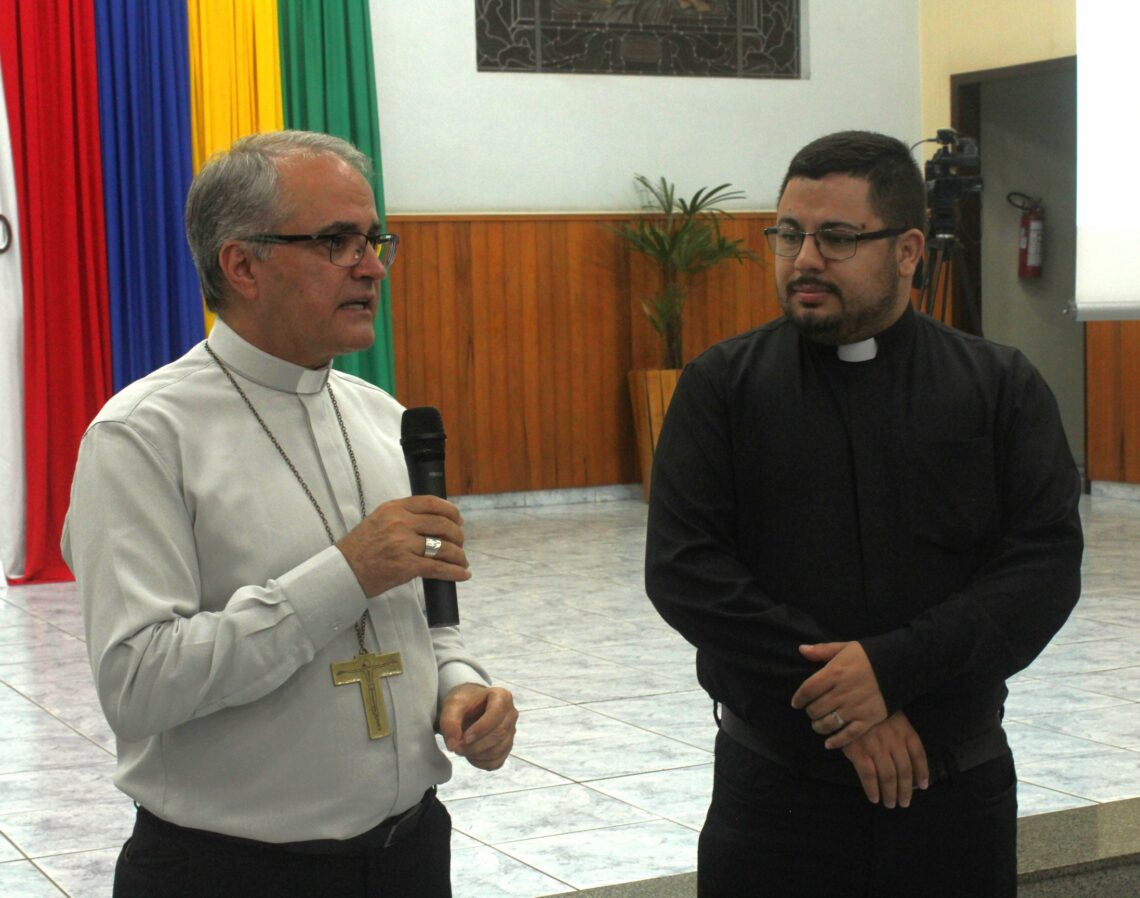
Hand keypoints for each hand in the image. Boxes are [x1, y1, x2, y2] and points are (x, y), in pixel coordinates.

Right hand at [337, 496, 470, 597]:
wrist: (343, 572)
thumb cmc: (362, 548)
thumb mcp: (379, 520)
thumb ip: (403, 516)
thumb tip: (436, 521)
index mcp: (394, 508)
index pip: (431, 502)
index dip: (450, 511)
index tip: (458, 520)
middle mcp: (400, 523)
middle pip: (442, 524)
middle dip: (458, 535)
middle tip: (460, 544)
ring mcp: (403, 544)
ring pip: (444, 547)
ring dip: (459, 555)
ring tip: (461, 561)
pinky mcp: (406, 566)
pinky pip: (438, 568)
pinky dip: (454, 572)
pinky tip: (463, 574)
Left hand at [439, 683, 516, 769]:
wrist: (468, 707)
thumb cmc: (463, 703)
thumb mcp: (452, 705)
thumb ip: (449, 722)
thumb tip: (452, 745)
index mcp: (502, 697)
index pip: (496, 714)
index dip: (481, 729)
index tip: (464, 738)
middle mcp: (511, 714)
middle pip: (499, 734)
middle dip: (475, 745)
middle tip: (456, 748)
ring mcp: (511, 732)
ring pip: (498, 750)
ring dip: (477, 755)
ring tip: (460, 749)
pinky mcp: (506, 746)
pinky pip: (497, 761)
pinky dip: (481, 763)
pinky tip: (469, 756)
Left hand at [790, 641, 886, 748]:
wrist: (899, 665)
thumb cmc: (869, 656)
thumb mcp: (844, 647)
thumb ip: (822, 650)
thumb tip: (801, 650)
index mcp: (834, 673)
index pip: (807, 690)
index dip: (798, 698)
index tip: (796, 703)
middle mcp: (842, 692)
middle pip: (816, 708)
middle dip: (809, 712)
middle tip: (810, 712)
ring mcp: (855, 708)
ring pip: (828, 723)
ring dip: (819, 726)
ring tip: (817, 724)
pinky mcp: (868, 719)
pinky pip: (848, 735)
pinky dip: (836, 741)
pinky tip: (828, 743)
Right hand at [840, 711, 928, 807]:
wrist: (847, 698)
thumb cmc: (870, 708)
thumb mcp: (891, 714)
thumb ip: (900, 733)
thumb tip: (908, 760)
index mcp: (904, 731)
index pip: (919, 755)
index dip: (923, 772)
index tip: (923, 785)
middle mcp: (893, 741)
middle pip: (905, 771)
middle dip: (906, 790)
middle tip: (904, 802)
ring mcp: (876, 747)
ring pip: (889, 776)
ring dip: (891, 794)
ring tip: (890, 803)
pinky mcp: (859, 751)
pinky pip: (869, 776)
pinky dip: (872, 789)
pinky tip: (874, 798)